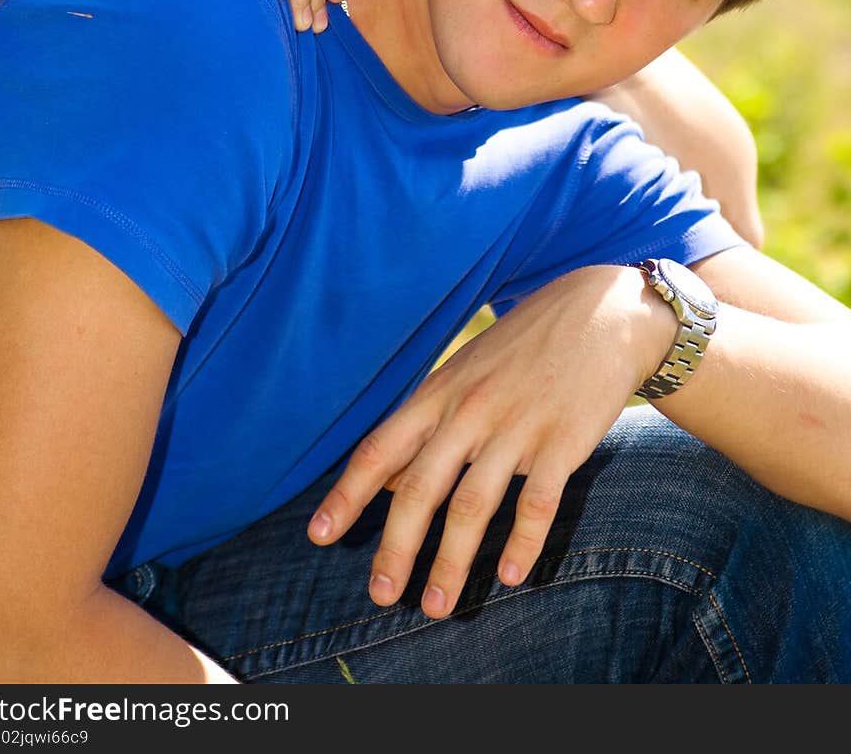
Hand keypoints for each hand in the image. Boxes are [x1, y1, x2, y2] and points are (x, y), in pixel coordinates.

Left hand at [308, 266, 675, 618]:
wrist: (600, 311)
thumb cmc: (523, 347)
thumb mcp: (465, 371)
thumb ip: (427, 422)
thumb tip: (387, 480)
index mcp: (440, 394)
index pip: (380, 449)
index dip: (347, 494)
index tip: (318, 535)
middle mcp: (471, 411)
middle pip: (422, 487)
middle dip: (397, 546)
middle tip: (380, 594)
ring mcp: (517, 426)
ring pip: (475, 503)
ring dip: (452, 560)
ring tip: (437, 606)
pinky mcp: (564, 441)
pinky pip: (538, 501)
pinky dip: (523, 542)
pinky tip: (509, 576)